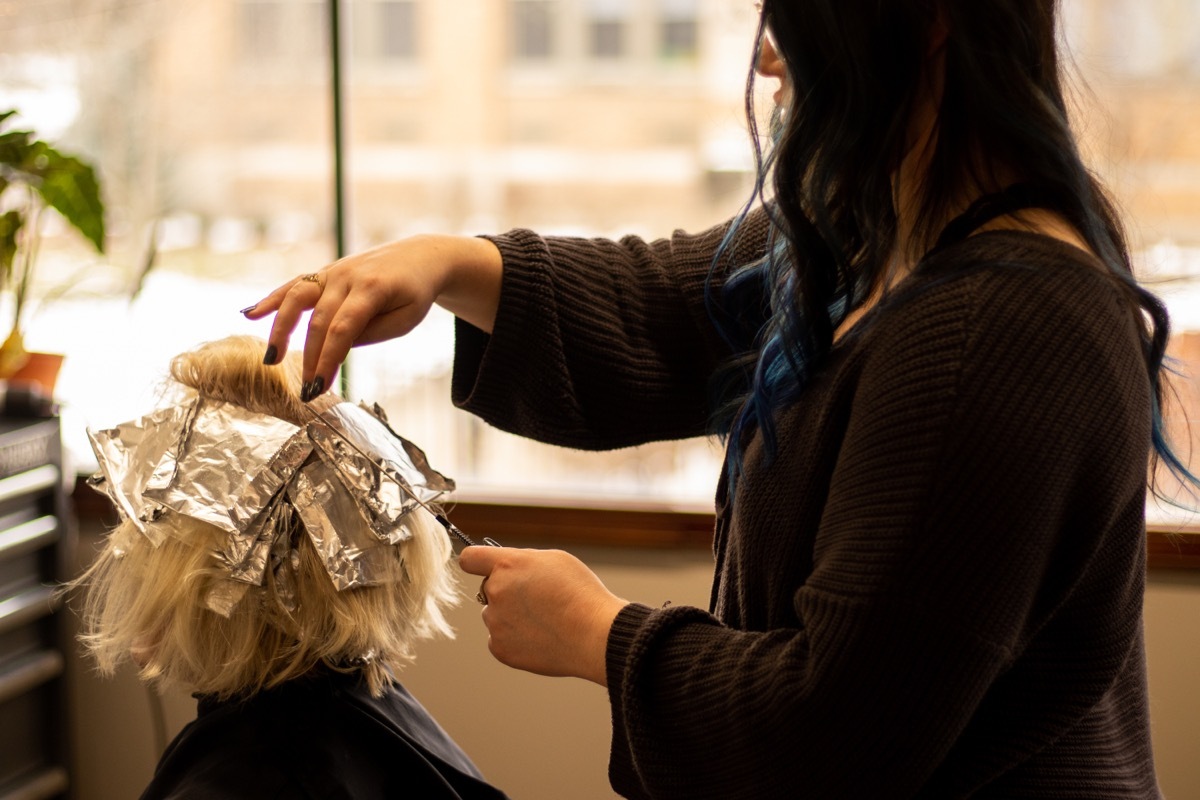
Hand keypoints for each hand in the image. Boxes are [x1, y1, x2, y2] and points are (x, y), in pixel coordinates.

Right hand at [242, 235, 502, 397]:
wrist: (421, 256)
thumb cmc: (415, 292)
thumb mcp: (407, 318)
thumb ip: (372, 332)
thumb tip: (337, 346)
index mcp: (372, 289)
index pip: (343, 329)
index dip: (328, 359)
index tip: (319, 386)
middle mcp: (347, 276)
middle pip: (319, 320)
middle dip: (310, 358)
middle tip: (306, 390)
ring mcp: (333, 271)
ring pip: (297, 298)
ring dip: (281, 329)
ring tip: (271, 358)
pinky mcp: (325, 272)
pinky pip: (294, 285)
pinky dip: (272, 299)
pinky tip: (250, 314)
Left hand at [458, 546, 628, 686]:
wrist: (595, 635)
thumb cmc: (581, 594)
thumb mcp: (556, 560)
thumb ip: (524, 561)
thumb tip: (509, 569)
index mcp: (507, 565)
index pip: (470, 558)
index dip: (476, 562)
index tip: (482, 568)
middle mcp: (495, 592)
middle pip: (489, 588)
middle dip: (506, 591)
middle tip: (537, 600)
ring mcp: (495, 622)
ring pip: (494, 615)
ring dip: (510, 616)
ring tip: (545, 621)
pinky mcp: (500, 648)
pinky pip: (499, 639)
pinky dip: (514, 639)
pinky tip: (539, 638)